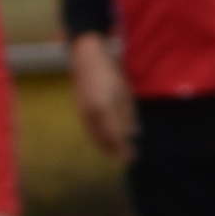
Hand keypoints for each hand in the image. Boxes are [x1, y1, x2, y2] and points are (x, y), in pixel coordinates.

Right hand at [68, 35, 137, 164]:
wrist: (86, 56)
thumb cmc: (110, 72)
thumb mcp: (124, 92)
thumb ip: (127, 114)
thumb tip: (134, 133)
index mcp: (104, 109)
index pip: (115, 136)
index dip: (124, 149)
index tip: (133, 157)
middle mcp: (91, 113)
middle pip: (104, 139)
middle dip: (115, 151)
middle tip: (127, 159)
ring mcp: (83, 111)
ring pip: (94, 135)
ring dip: (104, 146)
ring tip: (115, 153)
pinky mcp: (80, 108)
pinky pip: (88, 128)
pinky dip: (97, 137)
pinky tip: (103, 140)